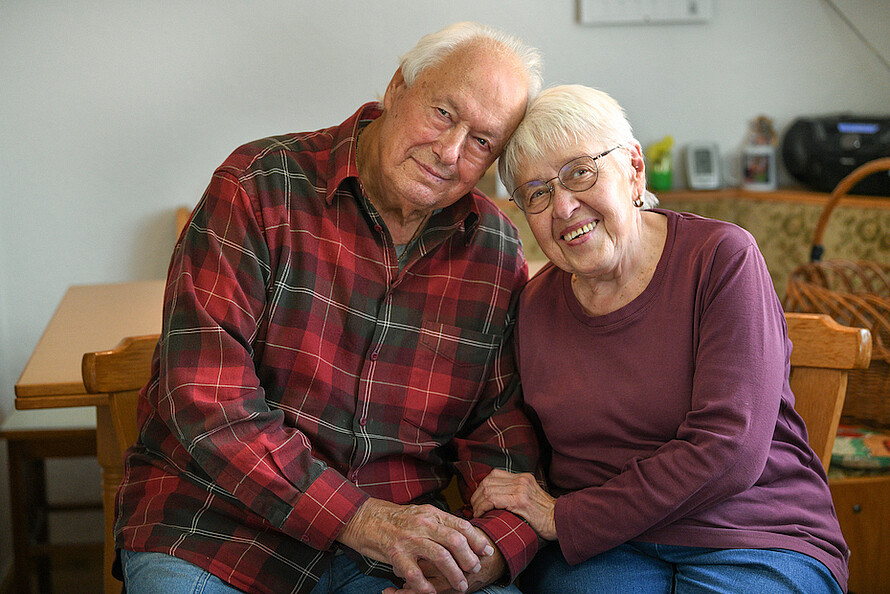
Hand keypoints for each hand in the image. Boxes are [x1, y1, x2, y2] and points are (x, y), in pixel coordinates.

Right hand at [337, 497, 493, 593]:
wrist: (365, 518)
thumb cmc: (396, 519)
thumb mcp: (421, 514)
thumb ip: (440, 523)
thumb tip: (463, 535)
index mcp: (431, 514)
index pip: (461, 525)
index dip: (477, 539)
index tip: (487, 551)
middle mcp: (423, 525)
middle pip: (455, 541)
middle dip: (469, 558)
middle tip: (475, 569)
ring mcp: (410, 539)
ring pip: (440, 557)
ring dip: (455, 574)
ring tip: (462, 585)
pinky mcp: (396, 554)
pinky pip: (414, 573)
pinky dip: (425, 585)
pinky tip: (432, 592)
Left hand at [470, 469, 557, 540]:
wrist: (562, 521)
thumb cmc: (545, 515)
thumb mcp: (530, 497)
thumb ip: (515, 493)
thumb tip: (493, 500)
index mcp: (523, 477)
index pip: (494, 474)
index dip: (482, 487)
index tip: (478, 499)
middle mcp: (521, 480)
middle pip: (488, 481)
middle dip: (476, 495)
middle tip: (474, 508)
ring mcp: (521, 489)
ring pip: (488, 489)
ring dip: (477, 503)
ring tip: (477, 513)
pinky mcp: (521, 501)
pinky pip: (493, 499)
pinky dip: (483, 507)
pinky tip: (481, 514)